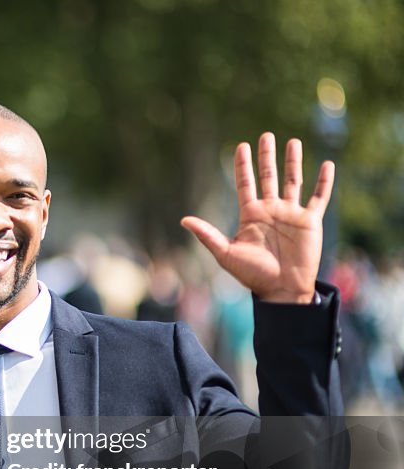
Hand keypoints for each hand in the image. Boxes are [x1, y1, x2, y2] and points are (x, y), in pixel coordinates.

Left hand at [181, 133, 334, 303]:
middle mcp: (270, 210)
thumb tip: (183, 220)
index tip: (241, 146)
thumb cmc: (252, 275)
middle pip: (268, 176)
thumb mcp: (226, 253)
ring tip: (292, 141)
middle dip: (267, 157)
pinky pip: (319, 197)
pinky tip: (326, 164)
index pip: (245, 183)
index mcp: (250, 215)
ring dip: (293, 162)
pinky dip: (324, 181)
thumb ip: (207, 235)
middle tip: (266, 136)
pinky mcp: (310, 221)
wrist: (280, 289)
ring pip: (293, 181)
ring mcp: (290, 214)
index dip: (243, 165)